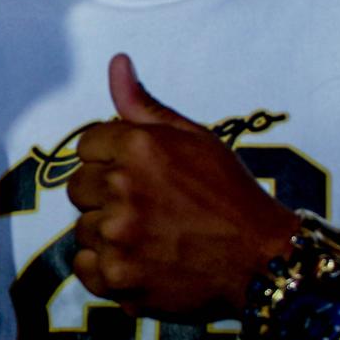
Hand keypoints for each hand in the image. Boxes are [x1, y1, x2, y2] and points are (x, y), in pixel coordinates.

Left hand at [67, 55, 297, 319]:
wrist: (261, 259)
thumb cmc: (230, 195)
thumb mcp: (195, 138)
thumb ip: (145, 104)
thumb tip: (117, 61)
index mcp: (138, 146)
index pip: (86, 146)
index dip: (111, 160)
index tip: (141, 176)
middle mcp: (122, 188)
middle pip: (78, 187)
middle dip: (106, 195)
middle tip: (148, 208)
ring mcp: (118, 237)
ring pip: (83, 229)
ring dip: (108, 234)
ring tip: (151, 237)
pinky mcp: (119, 278)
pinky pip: (84, 268)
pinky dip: (105, 269)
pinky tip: (139, 262)